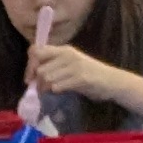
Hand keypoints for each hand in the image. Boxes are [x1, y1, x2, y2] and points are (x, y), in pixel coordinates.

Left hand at [26, 43, 142, 115]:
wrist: (112, 81)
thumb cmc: (88, 74)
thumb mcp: (69, 64)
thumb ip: (53, 65)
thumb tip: (31, 73)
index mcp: (64, 50)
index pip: (36, 50)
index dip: (30, 64)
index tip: (30, 77)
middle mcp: (68, 55)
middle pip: (40, 69)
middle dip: (37, 82)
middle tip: (41, 88)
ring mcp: (75, 66)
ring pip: (46, 78)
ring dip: (45, 88)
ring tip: (52, 90)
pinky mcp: (80, 78)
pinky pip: (57, 87)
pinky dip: (56, 91)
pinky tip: (62, 91)